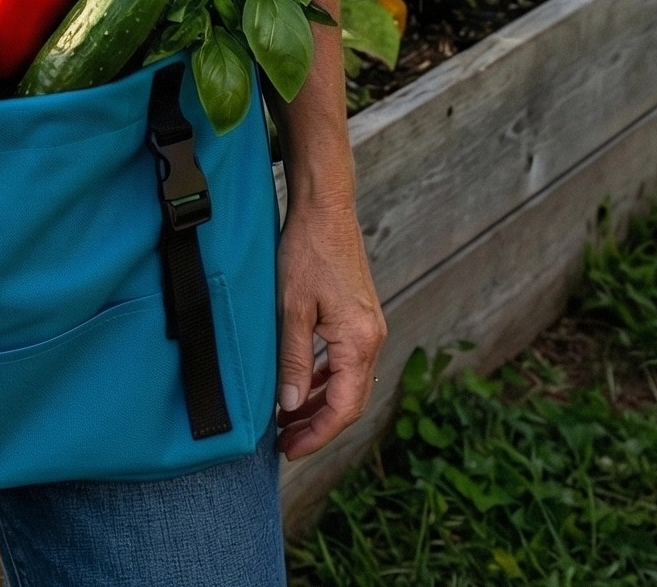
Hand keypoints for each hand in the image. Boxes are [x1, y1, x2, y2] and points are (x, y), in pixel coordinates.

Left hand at [274, 192, 384, 459]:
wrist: (325, 207)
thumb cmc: (307, 251)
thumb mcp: (292, 307)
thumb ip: (293, 360)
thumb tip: (291, 407)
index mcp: (359, 342)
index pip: (344, 408)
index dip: (317, 435)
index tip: (289, 450)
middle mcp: (372, 339)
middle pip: (350, 401)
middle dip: (318, 426)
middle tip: (284, 443)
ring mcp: (368, 328)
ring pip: (347, 383)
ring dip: (320, 404)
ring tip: (287, 420)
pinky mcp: (359, 317)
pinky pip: (345, 362)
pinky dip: (324, 380)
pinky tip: (302, 385)